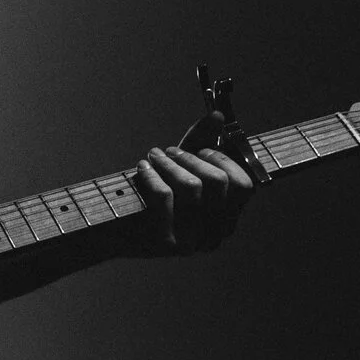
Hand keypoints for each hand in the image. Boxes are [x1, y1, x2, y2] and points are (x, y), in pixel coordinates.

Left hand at [116, 145, 253, 256]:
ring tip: (153, 156)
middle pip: (218, 182)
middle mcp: (214, 236)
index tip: (201, 151)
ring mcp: (192, 243)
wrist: (115, 227)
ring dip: (169, 164)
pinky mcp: (166, 244)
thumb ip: (202, 142)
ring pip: (192, 187)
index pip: (244, 186)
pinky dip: (152, 175)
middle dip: (190, 158)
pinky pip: (166, 197)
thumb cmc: (154, 195)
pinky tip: (142, 168)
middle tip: (170, 151)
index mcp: (225, 221)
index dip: (223, 161)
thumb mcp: (181, 168)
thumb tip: (217, 116)